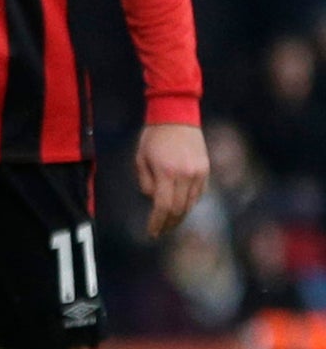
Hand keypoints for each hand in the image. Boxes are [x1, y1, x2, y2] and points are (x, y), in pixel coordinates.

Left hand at [137, 122, 208, 237]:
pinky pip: (199, 194)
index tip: (151, 233)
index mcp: (167, 172)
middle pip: (179, 209)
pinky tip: (180, 208)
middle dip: (168, 224)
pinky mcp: (206, 169)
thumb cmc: (153, 137)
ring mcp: (199, 173)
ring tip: (169, 224)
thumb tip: (153, 199)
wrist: (176, 115)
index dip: (157, 222)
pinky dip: (189, 203)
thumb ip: (146, 182)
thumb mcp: (140, 158)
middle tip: (159, 232)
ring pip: (191, 203)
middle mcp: (186, 175)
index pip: (163, 206)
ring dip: (180, 216)